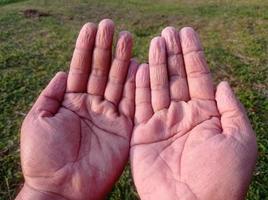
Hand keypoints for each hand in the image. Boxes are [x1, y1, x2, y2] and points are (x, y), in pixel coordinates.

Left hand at [16, 19, 137, 199]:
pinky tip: (138, 65)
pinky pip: (131, 103)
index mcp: (71, 102)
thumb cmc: (44, 158)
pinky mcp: (124, 129)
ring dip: (122, 61)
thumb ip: (50, 95)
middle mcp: (92, 106)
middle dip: (106, 49)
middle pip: (101, 72)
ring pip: (117, 83)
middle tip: (112, 26)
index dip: (85, 48)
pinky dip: (135, 85)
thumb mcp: (38, 120)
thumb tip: (62, 73)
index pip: (80, 69)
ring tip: (127, 37)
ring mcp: (109, 116)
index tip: (91, 28)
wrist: (62, 190)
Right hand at [130, 27, 256, 199]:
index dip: (193, 54)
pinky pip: (140, 106)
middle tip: (168, 31)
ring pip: (158, 86)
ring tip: (156, 42)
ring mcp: (162, 123)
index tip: (187, 32)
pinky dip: (140, 87)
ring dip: (157, 64)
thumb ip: (231, 108)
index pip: (199, 76)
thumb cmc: (221, 177)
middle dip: (173, 54)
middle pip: (177, 77)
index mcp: (207, 114)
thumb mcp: (240, 140)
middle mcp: (183, 115)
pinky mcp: (143, 133)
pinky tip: (141, 68)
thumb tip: (223, 82)